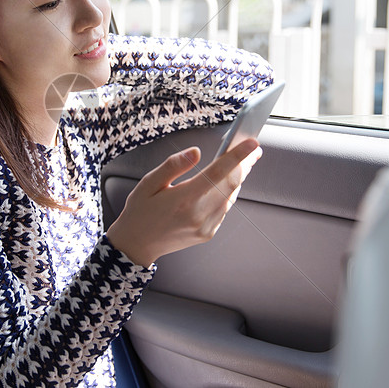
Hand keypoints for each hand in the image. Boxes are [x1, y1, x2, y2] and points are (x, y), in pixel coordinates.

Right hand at [105, 138, 262, 266]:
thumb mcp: (148, 183)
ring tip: (243, 162)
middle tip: (252, 148)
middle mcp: (198, 214)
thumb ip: (173, 166)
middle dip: (244, 164)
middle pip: (231, 184)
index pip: (217, 172)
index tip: (251, 143)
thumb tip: (196, 152)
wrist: (136, 245)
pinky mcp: (208, 233)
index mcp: (183, 199)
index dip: (237, 156)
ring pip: (230, 196)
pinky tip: (226, 183)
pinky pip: (225, 208)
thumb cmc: (140, 212)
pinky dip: (229, 192)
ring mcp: (205, 226)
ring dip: (238, 177)